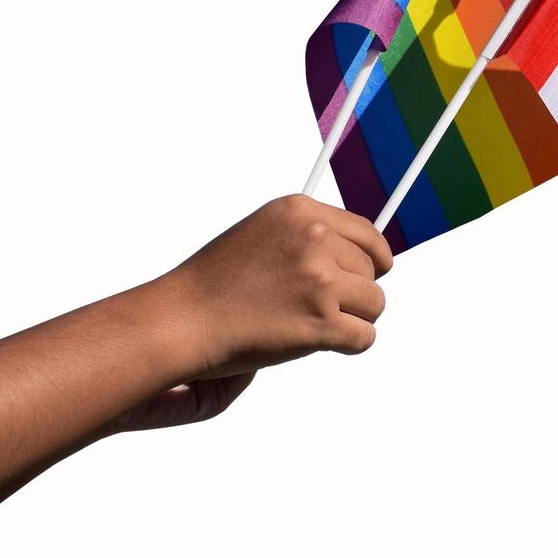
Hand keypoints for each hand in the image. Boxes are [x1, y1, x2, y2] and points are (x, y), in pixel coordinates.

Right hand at [147, 194, 393, 382]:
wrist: (181, 319)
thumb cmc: (215, 282)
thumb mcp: (263, 231)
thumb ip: (308, 233)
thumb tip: (358, 250)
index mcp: (300, 211)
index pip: (366, 232)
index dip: (374, 257)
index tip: (375, 270)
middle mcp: (314, 239)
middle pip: (371, 271)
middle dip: (354, 292)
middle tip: (318, 307)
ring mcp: (319, 281)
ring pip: (375, 304)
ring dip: (355, 319)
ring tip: (318, 324)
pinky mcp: (321, 322)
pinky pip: (365, 338)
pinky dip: (350, 346)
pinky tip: (323, 343)